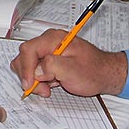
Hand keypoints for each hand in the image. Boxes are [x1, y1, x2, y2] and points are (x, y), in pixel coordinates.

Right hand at [10, 28, 127, 97]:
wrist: (104, 74)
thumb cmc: (93, 70)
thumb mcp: (73, 70)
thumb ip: (52, 67)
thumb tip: (36, 70)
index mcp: (53, 39)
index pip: (28, 50)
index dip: (26, 68)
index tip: (30, 84)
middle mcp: (48, 42)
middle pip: (24, 57)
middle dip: (30, 76)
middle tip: (42, 89)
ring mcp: (47, 51)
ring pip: (27, 65)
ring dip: (34, 80)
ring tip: (48, 87)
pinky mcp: (48, 60)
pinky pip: (34, 70)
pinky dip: (39, 80)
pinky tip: (52, 84)